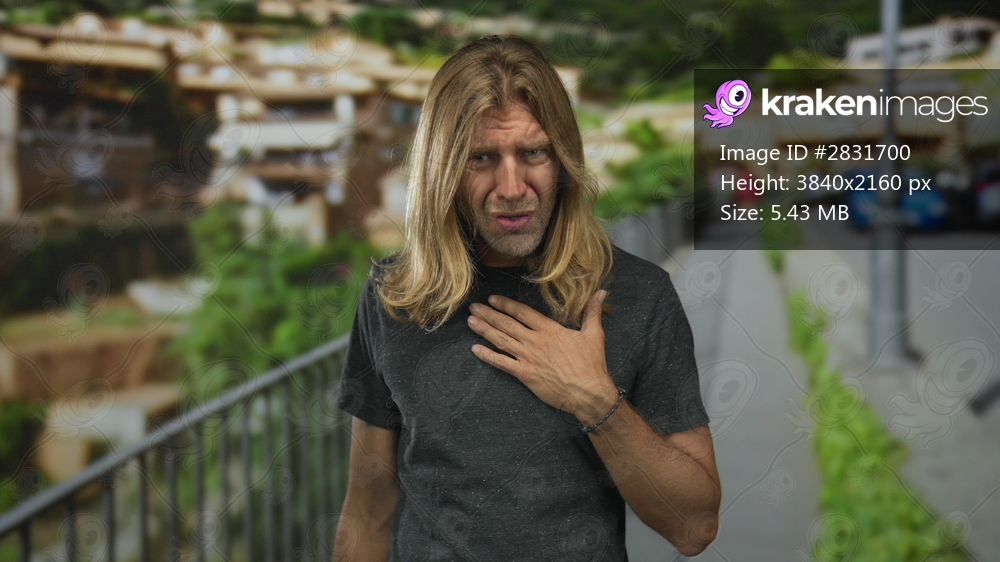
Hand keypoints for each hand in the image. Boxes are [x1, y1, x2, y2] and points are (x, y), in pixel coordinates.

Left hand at [466, 289, 618, 424]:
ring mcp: (528, 358)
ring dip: (484, 330)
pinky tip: (475, 349)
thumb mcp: (594, 334)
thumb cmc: (592, 364)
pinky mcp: (525, 375)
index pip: (523, 312)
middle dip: (489, 314)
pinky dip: (488, 356)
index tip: (493, 299)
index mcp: (550, 330)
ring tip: (471, 322)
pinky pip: (502, 363)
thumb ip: (593, 312)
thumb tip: (601, 293)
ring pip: (501, 340)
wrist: (588, 392)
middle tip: (474, 307)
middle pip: (507, 324)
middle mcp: (535, 341)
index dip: (506, 305)